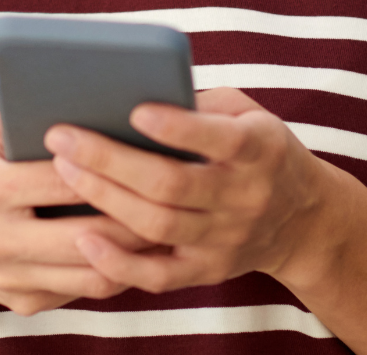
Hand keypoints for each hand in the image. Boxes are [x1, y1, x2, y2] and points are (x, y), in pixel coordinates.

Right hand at [0, 95, 157, 315]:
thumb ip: (25, 100)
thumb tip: (85, 80)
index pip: (60, 179)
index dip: (107, 166)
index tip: (151, 150)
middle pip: (84, 233)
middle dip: (135, 214)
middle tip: (176, 192)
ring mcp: (6, 278)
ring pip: (91, 272)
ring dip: (136, 250)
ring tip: (170, 219)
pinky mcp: (24, 301)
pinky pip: (84, 290)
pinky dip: (119, 268)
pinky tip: (143, 243)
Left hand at [43, 87, 339, 293]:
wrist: (303, 219)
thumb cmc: (259, 150)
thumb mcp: (248, 114)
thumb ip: (201, 106)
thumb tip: (132, 91)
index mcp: (260, 150)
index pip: (219, 139)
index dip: (177, 128)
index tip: (134, 110)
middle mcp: (245, 197)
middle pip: (173, 184)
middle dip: (111, 160)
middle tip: (62, 136)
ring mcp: (226, 240)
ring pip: (158, 226)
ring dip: (105, 198)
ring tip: (63, 169)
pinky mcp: (207, 271)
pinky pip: (158, 276)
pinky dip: (118, 263)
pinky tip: (82, 238)